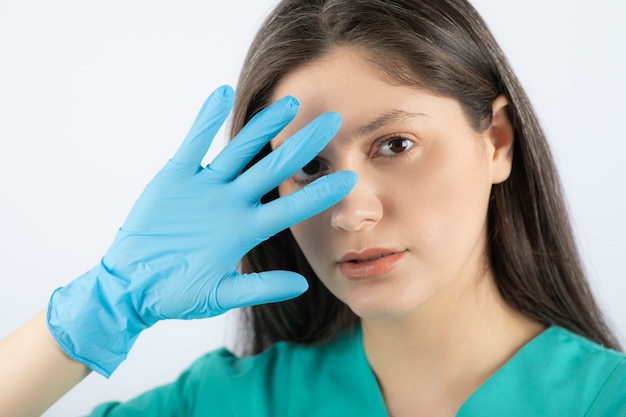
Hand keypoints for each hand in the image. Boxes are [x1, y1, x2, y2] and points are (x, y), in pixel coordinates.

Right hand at [47, 86, 355, 376]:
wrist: (133, 285)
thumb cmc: (177, 294)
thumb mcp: (220, 294)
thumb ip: (260, 288)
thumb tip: (302, 284)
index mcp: (245, 231)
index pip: (289, 207)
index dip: (318, 192)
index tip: (349, 178)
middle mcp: (232, 204)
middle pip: (273, 169)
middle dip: (302, 146)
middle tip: (333, 121)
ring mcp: (205, 188)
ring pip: (239, 151)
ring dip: (262, 127)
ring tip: (288, 103)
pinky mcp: (176, 177)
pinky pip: (193, 145)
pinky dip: (205, 121)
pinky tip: (221, 94)